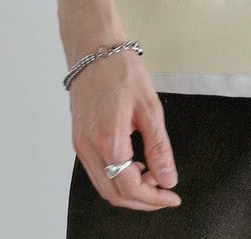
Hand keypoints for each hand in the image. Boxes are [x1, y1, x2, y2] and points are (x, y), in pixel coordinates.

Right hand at [68, 50, 181, 210]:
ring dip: (129, 190)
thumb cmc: (120, 69)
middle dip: (142, 201)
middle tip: (164, 193)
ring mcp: (81, 145)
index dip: (154, 199)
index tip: (171, 197)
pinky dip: (116, 177)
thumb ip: (159, 147)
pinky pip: (97, 172)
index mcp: (108, 139)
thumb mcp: (149, 106)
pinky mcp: (79, 140)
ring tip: (152, 176)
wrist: (94, 50)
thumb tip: (167, 177)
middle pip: (114, 195)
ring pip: (103, 187)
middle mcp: (89, 147)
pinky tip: (133, 164)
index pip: (130, 187)